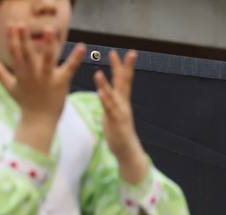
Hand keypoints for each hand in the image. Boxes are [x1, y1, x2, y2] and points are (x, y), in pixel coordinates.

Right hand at [0, 26, 83, 154]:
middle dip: (23, 39)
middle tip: (20, 23)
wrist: (39, 122)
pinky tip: (82, 47)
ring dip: (48, 44)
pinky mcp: (61, 83)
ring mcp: (47, 78)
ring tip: (49, 29)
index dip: (12, 38)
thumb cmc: (26, 104)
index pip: (14, 53)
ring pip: (47, 59)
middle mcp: (33, 74)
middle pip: (27, 54)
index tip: (10, 24)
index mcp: (21, 73)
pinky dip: (75, 58)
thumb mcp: (10, 87)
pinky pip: (69, 68)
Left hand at [93, 50, 147, 184]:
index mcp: (122, 101)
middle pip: (124, 83)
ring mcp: (120, 113)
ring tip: (98, 72)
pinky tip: (100, 93)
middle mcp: (123, 104)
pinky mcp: (115, 123)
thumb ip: (111, 101)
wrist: (127, 151)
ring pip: (113, 96)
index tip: (122, 52)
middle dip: (124, 68)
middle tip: (126, 53)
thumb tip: (106, 92)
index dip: (122, 66)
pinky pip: (109, 110)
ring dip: (105, 85)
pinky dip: (105, 101)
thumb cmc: (118, 132)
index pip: (123, 80)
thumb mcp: (114, 113)